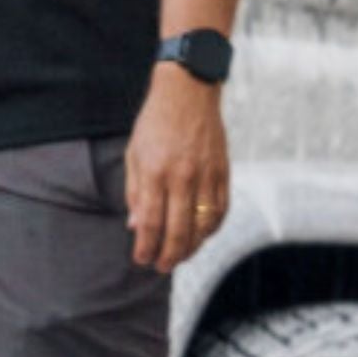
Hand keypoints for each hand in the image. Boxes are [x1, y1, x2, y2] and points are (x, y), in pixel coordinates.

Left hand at [127, 68, 230, 269]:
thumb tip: (136, 227)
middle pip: (179, 231)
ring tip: (180, 255)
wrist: (188, 90)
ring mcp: (206, 174)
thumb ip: (135, 192)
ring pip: (203, 225)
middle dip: (169, 256)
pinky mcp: (223, 171)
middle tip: (161, 266)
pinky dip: (212, 228)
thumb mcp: (134, 153)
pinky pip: (221, 209)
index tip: (141, 259)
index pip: (151, 222)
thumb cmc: (155, 122)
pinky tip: (201, 235)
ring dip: (192, 247)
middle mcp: (183, 176)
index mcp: (156, 171)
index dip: (146, 247)